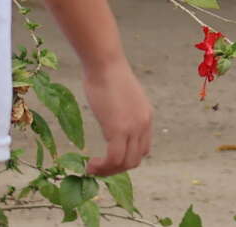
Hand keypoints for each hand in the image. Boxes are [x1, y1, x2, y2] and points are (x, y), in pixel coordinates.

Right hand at [83, 55, 154, 175]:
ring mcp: (133, 127)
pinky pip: (114, 158)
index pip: (143, 149)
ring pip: (126, 163)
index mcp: (146, 116)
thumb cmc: (107, 74)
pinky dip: (102, 167)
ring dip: (108, 171)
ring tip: (92, 168)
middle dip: (116, 168)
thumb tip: (112, 120)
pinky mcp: (119, 129)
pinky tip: (90, 164)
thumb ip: (122, 112)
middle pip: (135, 159)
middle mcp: (144, 124)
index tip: (108, 159)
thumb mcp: (121, 97)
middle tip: (98, 167)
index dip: (126, 158)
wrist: (104, 63)